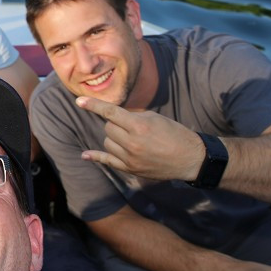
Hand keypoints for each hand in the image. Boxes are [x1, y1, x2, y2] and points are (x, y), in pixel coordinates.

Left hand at [76, 96, 206, 181]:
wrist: (190, 158)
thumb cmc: (175, 133)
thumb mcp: (155, 118)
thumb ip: (132, 117)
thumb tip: (114, 117)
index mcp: (139, 126)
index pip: (110, 112)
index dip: (94, 105)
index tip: (79, 101)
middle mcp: (131, 143)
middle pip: (108, 128)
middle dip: (115, 124)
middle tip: (130, 126)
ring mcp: (129, 158)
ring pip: (107, 142)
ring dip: (114, 138)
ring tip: (131, 139)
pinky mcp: (130, 169)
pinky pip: (107, 161)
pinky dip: (95, 157)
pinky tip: (85, 155)